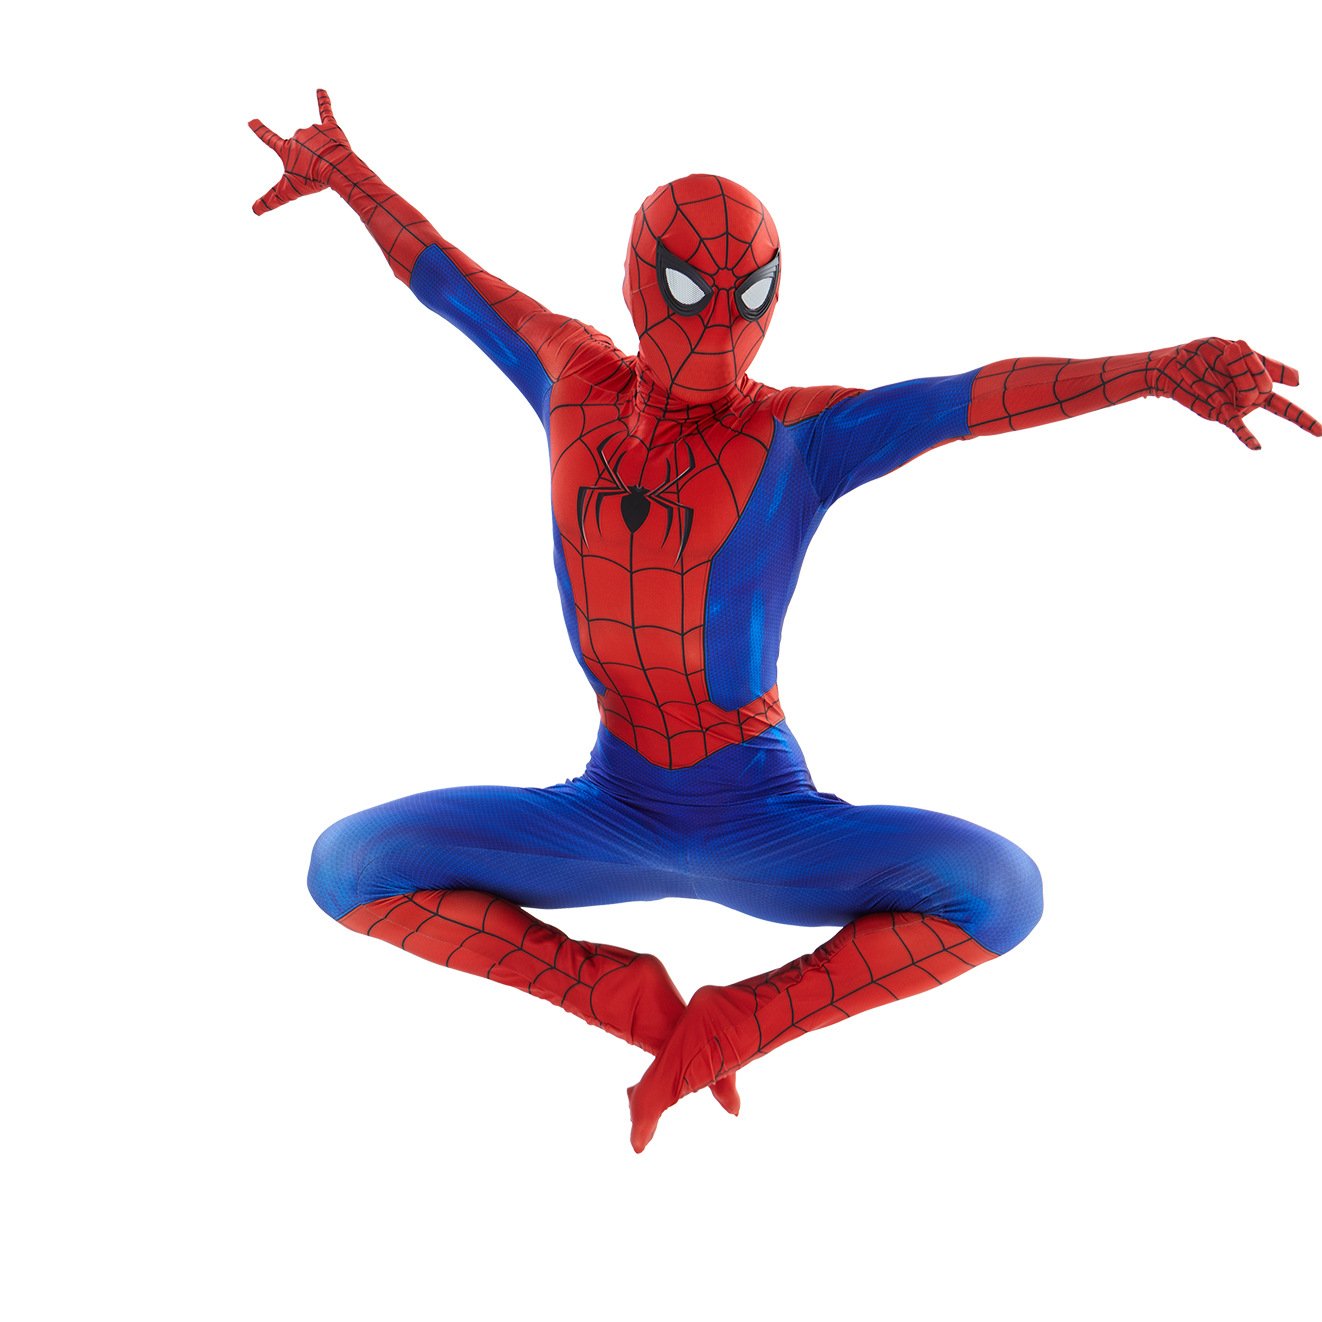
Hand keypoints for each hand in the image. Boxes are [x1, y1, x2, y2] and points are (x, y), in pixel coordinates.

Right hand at [248, 89, 354, 214]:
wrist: (336, 168)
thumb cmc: (312, 180)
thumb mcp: (288, 191)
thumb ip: (271, 200)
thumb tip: (253, 211)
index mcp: (287, 148)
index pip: (269, 138)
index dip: (260, 130)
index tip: (251, 121)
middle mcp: (298, 135)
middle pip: (301, 146)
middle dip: (310, 159)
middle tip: (317, 169)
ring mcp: (314, 130)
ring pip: (316, 139)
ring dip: (322, 150)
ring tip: (329, 161)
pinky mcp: (330, 127)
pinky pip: (326, 111)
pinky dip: (323, 100)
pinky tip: (321, 89)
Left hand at [1149, 337, 1320, 449]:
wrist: (1173, 363)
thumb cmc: (1203, 355)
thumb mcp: (1233, 350)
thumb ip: (1262, 364)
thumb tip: (1299, 382)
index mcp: (1255, 377)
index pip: (1277, 377)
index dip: (1286, 376)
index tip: (1315, 419)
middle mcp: (1249, 395)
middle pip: (1263, 386)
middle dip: (1248, 365)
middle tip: (1233, 346)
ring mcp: (1236, 406)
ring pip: (1250, 396)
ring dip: (1240, 372)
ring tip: (1227, 352)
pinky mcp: (1220, 414)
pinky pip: (1236, 426)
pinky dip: (1246, 436)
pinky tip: (1257, 446)